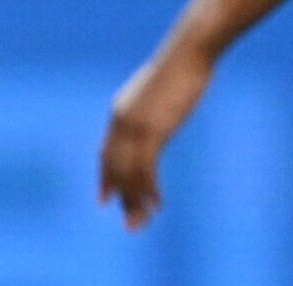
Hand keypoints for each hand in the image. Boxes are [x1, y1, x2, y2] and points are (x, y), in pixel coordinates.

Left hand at [98, 44, 213, 229]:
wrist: (187, 53)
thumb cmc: (179, 68)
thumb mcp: (156, 92)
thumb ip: (149, 109)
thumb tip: (154, 117)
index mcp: (119, 113)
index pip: (106, 154)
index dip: (105, 178)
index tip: (104, 200)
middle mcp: (120, 123)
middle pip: (115, 170)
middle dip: (122, 199)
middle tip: (130, 225)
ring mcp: (134, 128)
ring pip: (129, 175)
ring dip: (136, 203)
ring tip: (142, 224)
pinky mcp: (151, 132)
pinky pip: (146, 170)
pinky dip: (149, 190)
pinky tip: (158, 203)